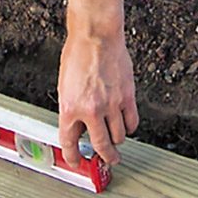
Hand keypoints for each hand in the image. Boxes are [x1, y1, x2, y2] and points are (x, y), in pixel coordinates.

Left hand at [58, 28, 137, 166]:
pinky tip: (125, 125)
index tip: (76, 161)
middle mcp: (91, 110)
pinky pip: (132, 122)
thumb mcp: (64, 86)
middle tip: (108, 161)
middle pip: (101, 146)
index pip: (69, 142)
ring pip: (119, 136)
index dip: (72, 157)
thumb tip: (78, 127)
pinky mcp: (128, 97)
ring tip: (115, 139)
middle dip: (105, 158)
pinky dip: (129, 127)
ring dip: (117, 141)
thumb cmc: (78, 55)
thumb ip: (72, 109)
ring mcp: (112, 104)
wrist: (96, 36)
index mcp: (70, 108)